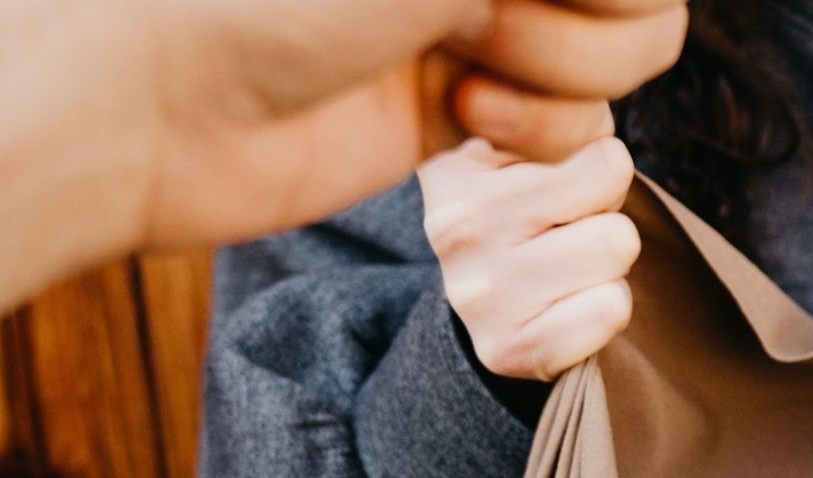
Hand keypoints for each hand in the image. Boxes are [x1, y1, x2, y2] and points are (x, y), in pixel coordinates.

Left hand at [138, 0, 687, 245]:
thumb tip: (654, 0)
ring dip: (563, 73)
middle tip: (484, 14)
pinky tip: (460, 118)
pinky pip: (574, 128)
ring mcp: (483, 22)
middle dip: (585, 16)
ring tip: (464, 66)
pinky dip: (538, 130)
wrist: (158, 101)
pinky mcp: (467, 111)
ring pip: (621, 61)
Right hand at [420, 136, 639, 381]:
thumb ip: (568, 122)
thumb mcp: (543, 144)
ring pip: (616, 245)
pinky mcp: (505, 349)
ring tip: (566, 263)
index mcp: (457, 161)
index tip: (558, 178)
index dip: (599, 163)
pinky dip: (606, 307)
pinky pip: (610, 309)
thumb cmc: (537, 208)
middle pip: (610, 185)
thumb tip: (598, 156)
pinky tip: (567, 305)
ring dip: (607, 259)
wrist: (496, 306)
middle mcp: (453, 223)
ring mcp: (474, 292)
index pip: (586, 139)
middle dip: (604, 209)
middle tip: (567, 230)